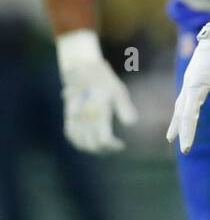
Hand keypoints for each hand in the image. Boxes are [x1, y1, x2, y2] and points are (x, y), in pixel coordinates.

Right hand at [57, 30, 137, 153]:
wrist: (81, 68)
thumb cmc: (103, 80)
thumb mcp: (118, 91)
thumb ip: (124, 108)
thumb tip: (131, 124)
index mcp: (98, 113)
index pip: (103, 139)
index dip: (112, 146)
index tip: (121, 145)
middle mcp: (85, 118)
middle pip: (92, 145)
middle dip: (104, 150)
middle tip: (114, 147)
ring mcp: (75, 118)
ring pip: (80, 143)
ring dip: (92, 149)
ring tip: (103, 147)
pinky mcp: (68, 116)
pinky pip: (70, 134)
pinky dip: (79, 142)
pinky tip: (88, 142)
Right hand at [167, 22, 209, 153]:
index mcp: (194, 88)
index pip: (189, 116)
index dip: (187, 133)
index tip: (186, 149)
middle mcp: (188, 87)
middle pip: (181, 113)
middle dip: (180, 130)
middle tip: (179, 147)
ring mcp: (189, 83)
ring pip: (180, 107)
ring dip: (177, 122)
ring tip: (171, 136)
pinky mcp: (193, 81)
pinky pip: (184, 101)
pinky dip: (182, 112)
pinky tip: (184, 116)